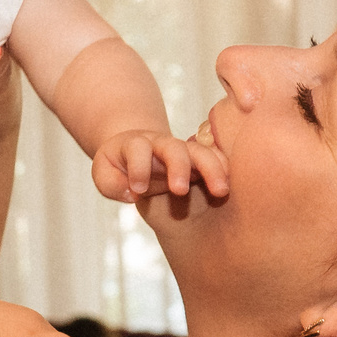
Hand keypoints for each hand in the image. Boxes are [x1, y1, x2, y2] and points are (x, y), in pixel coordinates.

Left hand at [91, 129, 228, 204]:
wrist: (139, 155)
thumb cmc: (119, 168)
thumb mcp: (104, 175)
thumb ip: (110, 184)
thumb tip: (132, 192)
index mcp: (135, 145)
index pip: (138, 149)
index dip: (138, 168)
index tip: (138, 191)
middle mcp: (162, 144)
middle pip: (173, 148)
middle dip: (178, 167)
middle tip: (179, 191)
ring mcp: (184, 150)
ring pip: (200, 151)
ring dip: (212, 169)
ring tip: (220, 192)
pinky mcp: (200, 160)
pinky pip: (217, 158)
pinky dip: (225, 168)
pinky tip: (231, 185)